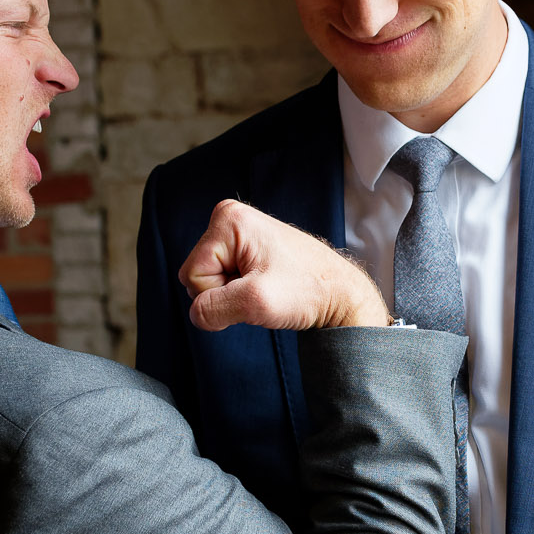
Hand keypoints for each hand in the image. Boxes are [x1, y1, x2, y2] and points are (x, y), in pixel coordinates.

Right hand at [180, 200, 390, 330]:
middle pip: (198, 275)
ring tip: (267, 288)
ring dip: (234, 296)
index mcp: (228, 220)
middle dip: (225, 294)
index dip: (219, 293)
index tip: (255, 289)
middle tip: (262, 290)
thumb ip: (212, 309)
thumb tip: (196, 314)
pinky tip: (266, 287)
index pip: (192, 274)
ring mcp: (239, 234)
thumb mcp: (255, 303)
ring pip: (210, 281)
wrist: (341, 295)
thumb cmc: (307, 291)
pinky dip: (242, 292)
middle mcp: (230, 219)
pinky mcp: (246, 249)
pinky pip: (224, 280)